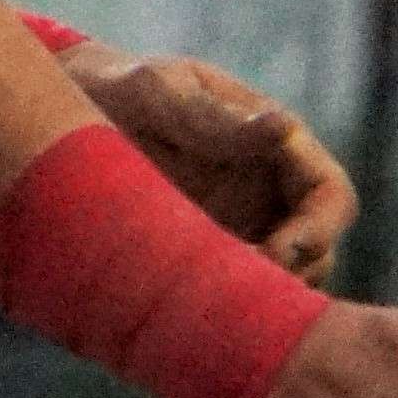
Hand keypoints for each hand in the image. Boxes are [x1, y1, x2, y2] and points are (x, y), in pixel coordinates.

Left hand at [61, 43, 353, 279]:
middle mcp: (268, 191)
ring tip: (212, 295)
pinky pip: (239, 292)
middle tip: (243, 282)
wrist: (68, 124)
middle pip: (319, 247)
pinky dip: (230, 306)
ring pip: (285, 278)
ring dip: (264, 295)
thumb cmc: (120, 90)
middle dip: (296, 273)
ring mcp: (241, 227)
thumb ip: (215, 118)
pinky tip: (191, 306)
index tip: (281, 250)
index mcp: (274, 145)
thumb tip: (285, 127)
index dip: (320, 227)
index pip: (330, 192)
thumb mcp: (160, 93)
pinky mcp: (209, 257)